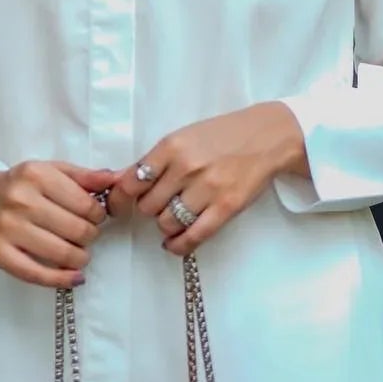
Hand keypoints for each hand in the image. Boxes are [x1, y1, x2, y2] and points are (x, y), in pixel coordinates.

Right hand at [0, 159, 117, 287]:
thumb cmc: (21, 186)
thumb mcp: (51, 171)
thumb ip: (85, 176)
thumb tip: (118, 179)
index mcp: (36, 175)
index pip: (86, 205)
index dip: (98, 215)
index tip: (95, 217)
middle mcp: (20, 201)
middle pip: (77, 230)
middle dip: (90, 236)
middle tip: (86, 235)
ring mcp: (7, 228)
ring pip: (62, 253)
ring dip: (80, 257)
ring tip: (79, 253)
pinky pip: (37, 274)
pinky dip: (62, 280)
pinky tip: (75, 277)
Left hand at [103, 104, 303, 255]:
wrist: (266, 137)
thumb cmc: (221, 136)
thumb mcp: (182, 138)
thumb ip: (153, 161)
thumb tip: (117, 182)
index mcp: (171, 146)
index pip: (130, 182)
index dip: (118, 200)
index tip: (116, 207)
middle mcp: (186, 167)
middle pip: (147, 206)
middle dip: (149, 208)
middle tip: (160, 203)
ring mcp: (207, 189)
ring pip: (167, 223)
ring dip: (165, 225)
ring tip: (174, 217)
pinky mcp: (226, 207)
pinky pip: (193, 236)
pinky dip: (179, 245)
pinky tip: (174, 243)